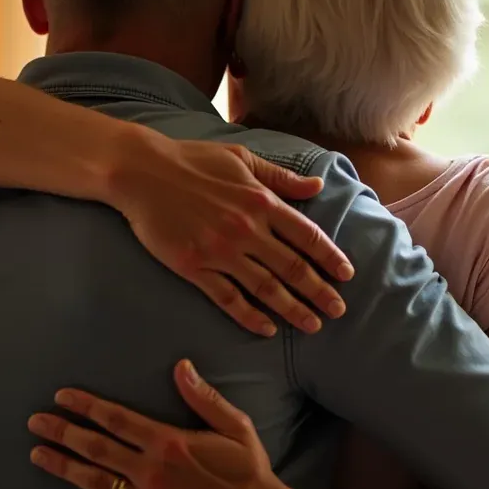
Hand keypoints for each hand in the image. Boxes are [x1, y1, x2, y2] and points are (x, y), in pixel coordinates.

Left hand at [28, 360, 304, 488]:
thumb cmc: (248, 469)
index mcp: (170, 443)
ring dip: (63, 466)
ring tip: (37, 454)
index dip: (86, 406)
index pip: (117, 419)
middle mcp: (152, 473)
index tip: (62, 396)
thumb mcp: (234, 426)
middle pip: (96, 448)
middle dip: (62, 432)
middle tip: (35, 421)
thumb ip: (203, 397)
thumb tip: (181, 365)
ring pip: (95, 483)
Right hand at [113, 136, 353, 335]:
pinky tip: (267, 329)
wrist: (141, 172)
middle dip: (320, 291)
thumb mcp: (242, 160)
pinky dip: (250, 316)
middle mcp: (246, 228)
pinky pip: (228, 298)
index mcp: (261, 200)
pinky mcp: (194, 266)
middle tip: (339, 311)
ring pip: (266, 287)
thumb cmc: (192, 159)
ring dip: (292, 309)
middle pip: (292, 267)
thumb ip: (281, 178)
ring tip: (312, 325)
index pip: (306, 235)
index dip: (330, 257)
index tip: (347, 274)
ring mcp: (220, 250)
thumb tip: (317, 187)